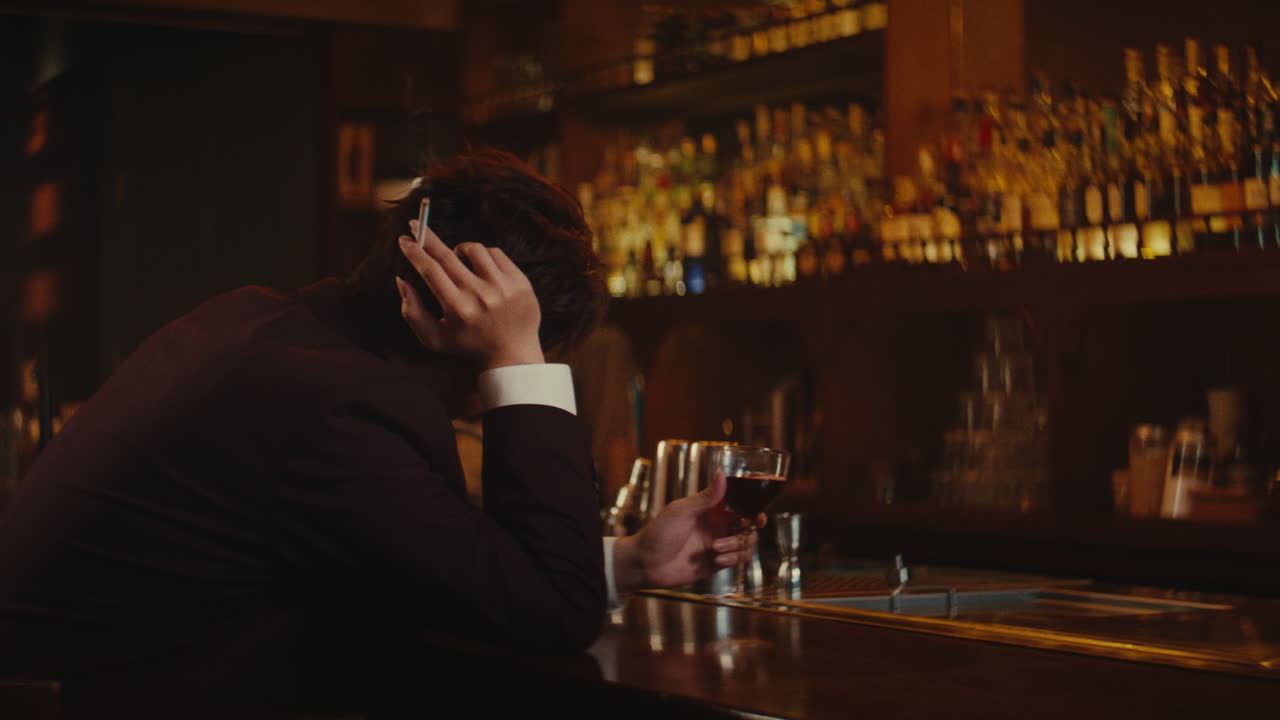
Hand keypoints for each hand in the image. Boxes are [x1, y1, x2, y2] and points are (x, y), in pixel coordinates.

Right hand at [396, 200, 543, 369]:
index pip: (430, 270)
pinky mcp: (520, 281)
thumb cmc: (468, 345)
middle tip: (417, 224)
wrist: (512, 354)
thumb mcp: (434, 338)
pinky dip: (483, 255)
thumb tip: (401, 280)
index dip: (415, 251)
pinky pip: (496, 253)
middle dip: (428, 238)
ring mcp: (503, 287)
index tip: (405, 238)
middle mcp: (480, 296)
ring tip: (457, 259)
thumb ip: (412, 311)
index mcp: (457, 309)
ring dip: (459, 249)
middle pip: (448, 255)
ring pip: (474, 249)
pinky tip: (479, 266)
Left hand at [611, 472, 767, 595]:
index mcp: (711, 509)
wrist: (645, 563)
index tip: (758, 513)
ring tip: (715, 549)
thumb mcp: (682, 510)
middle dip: (752, 528)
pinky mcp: (716, 564)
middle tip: (750, 527)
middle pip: (748, 525)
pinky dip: (732, 559)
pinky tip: (716, 559)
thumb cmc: (659, 532)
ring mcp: (717, 545)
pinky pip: (736, 560)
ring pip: (745, 544)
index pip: (740, 504)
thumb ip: (706, 496)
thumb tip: (721, 472)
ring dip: (737, 546)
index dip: (754, 508)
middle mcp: (717, 526)